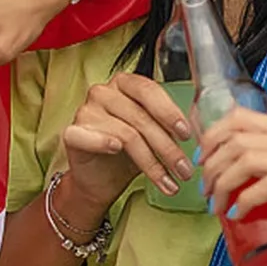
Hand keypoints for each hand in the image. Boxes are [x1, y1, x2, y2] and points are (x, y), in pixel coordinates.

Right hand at [63, 73, 193, 209]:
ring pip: (127, 134)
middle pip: (142, 118)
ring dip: (152, 163)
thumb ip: (169, 125)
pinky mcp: (71, 132)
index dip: (170, 113)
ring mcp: (86, 110)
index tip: (187, 135)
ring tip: (169, 181)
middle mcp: (104, 92)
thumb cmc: (130, 152)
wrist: (101, 180)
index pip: (150, 91)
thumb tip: (195, 131)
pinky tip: (115, 150)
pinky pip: (89, 136)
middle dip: (168, 148)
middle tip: (185, 169)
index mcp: (126, 84)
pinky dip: (103, 142)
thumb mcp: (155, 134)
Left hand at [200, 108, 266, 265]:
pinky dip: (244, 201)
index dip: (212, 136)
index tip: (203, 163)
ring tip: (218, 206)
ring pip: (249, 160)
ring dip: (223, 185)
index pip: (241, 117)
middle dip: (212, 166)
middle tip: (207, 192)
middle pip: (240, 139)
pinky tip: (238, 216)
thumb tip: (224, 164)